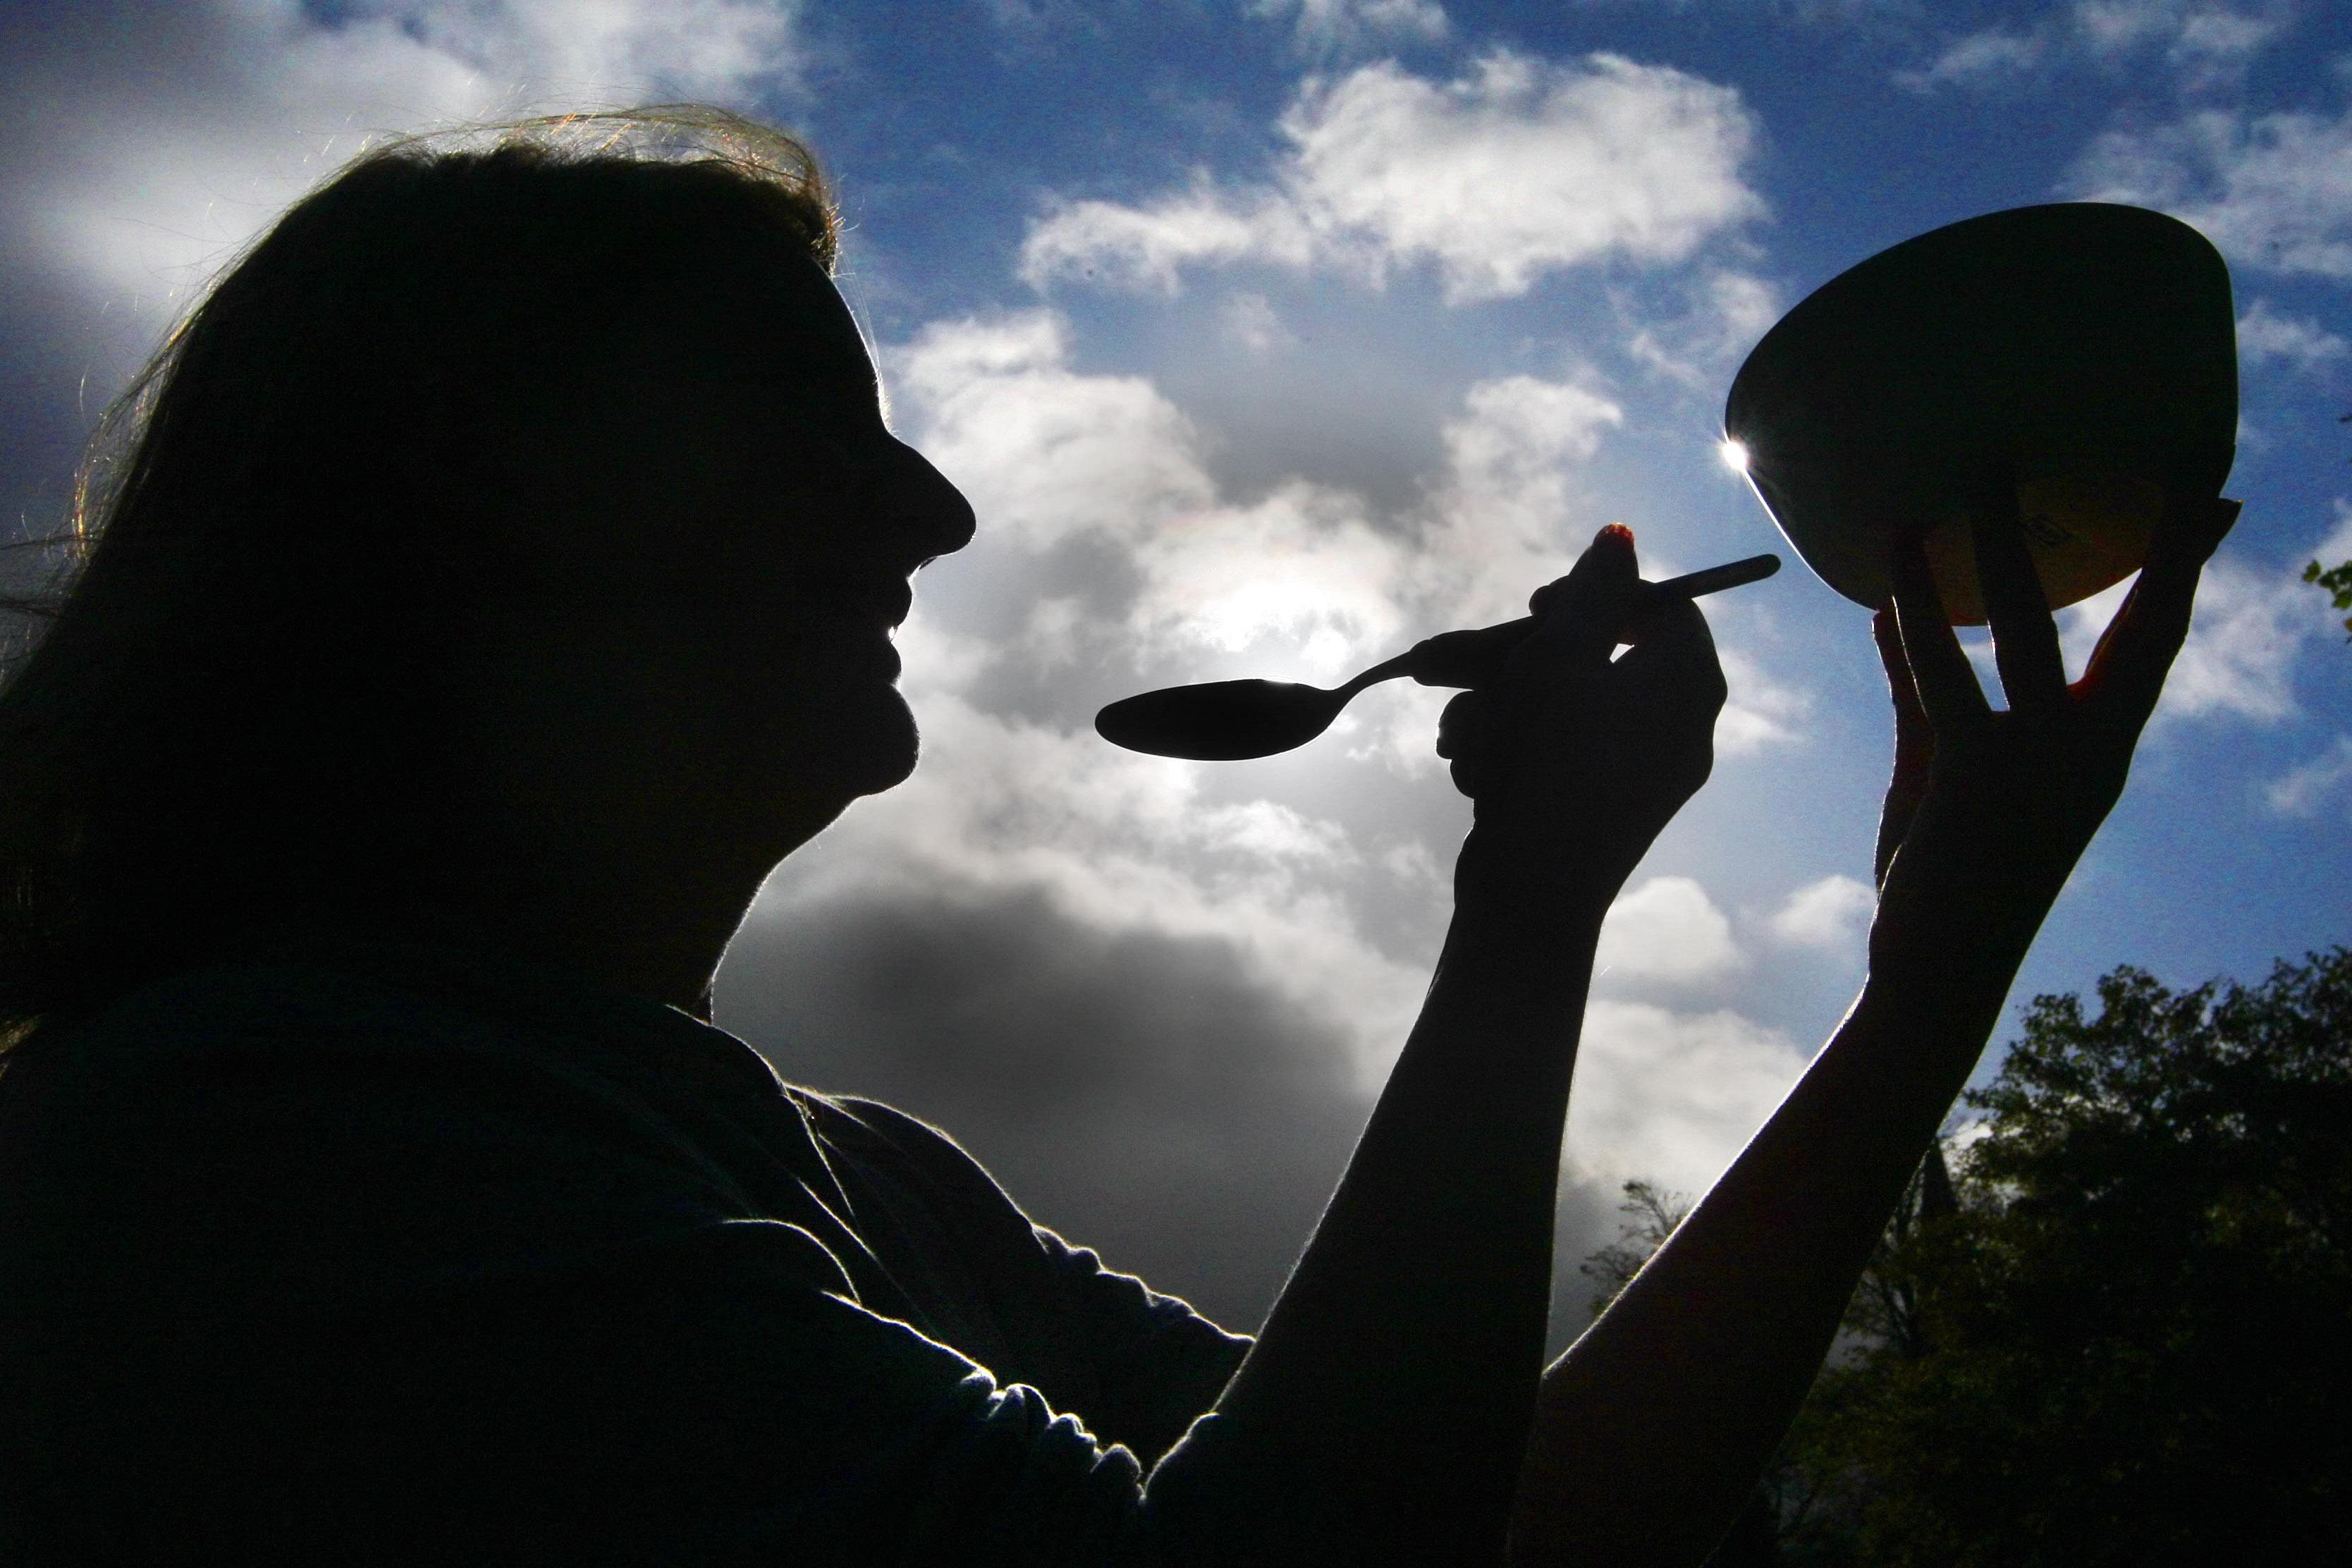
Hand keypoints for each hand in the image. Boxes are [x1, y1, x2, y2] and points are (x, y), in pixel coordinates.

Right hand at [1437, 525, 1726, 918]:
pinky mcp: (1602, 806)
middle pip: (1594, 657)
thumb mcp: (1561, 658)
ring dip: (1496, 710)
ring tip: (1460, 738)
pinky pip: (1558, 752)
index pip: (1660, 605)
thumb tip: (1621, 535)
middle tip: (1449, 664)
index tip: (1534, 607)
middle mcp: (1679, 725)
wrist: (1529, 898)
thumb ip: (1591, 591)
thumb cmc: (1550, 765)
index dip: (1592, 594)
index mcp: (1688, 683)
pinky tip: (1474, 772)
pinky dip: (1511, 751)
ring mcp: (1642, 771)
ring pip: (1561, 706)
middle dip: (1511, 663)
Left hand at [1870, 484, 2240, 963]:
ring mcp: (2041, 764)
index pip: (2158, 641)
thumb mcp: (1941, 773)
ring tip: (1980, 468)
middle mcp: (2091, 753)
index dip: (2185, 568)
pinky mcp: (1975, 775)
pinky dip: (1915, 614)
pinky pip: (1942, 672)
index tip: (2214, 497)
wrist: (1934, 976)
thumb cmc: (1944, 877)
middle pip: (2143, 626)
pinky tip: (1892, 568)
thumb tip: (1895, 618)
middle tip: (2170, 463)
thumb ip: (1925, 697)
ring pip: (2027, 625)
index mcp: (2101, 753)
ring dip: (2000, 540)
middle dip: (2156, 541)